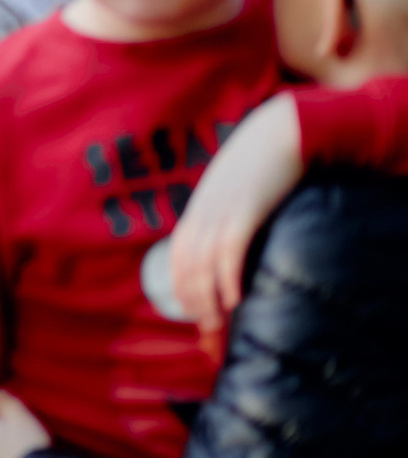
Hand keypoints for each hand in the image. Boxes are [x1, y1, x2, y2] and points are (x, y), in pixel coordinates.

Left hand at [172, 92, 299, 341]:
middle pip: (186, 265)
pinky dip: (229, 278)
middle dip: (192, 299)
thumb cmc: (260, 162)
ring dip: (209, 297)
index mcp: (198, 209)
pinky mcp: (244, 211)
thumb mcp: (234, 190)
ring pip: (203, 264)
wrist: (279, 131)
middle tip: (208, 325)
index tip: (192, 310)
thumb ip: (226, 214)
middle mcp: (202, 213)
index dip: (180, 286)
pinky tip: (236, 299)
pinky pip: (230, 251)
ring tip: (219, 320)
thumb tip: (229, 243)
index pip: (177, 255)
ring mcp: (221, 212)